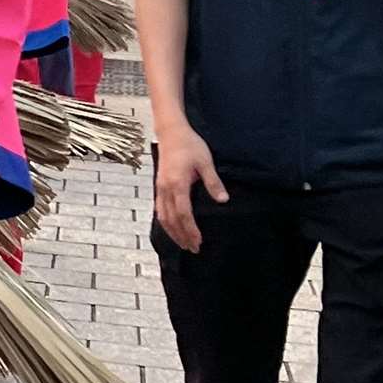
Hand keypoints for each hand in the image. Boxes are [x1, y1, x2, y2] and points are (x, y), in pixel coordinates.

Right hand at [152, 121, 227, 252]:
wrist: (171, 132)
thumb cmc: (190, 145)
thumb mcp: (206, 162)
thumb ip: (213, 182)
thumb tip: (223, 201)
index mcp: (177, 184)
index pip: (183, 214)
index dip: (191, 230)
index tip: (199, 241)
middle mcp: (165, 189)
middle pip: (171, 219)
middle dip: (182, 236)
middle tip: (193, 249)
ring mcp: (160, 188)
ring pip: (162, 216)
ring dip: (172, 232)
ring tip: (182, 243)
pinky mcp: (159, 186)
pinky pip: (159, 209)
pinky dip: (165, 222)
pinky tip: (171, 227)